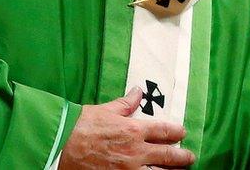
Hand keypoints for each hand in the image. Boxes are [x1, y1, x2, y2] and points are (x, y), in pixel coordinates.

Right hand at [59, 87, 194, 168]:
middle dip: (181, 157)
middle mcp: (136, 152)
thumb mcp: (105, 110)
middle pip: (168, 155)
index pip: (164, 130)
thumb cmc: (79, 127)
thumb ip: (125, 103)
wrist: (59, 146)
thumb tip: (137, 92)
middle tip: (190, 157)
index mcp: (134, 130)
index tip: (182, 133)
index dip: (176, 132)